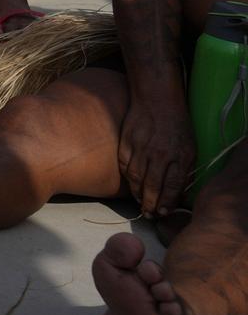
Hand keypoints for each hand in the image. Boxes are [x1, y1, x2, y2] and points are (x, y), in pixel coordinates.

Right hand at [118, 90, 196, 217]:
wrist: (157, 99)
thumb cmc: (177, 125)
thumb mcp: (189, 147)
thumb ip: (183, 169)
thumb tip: (177, 192)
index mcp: (178, 155)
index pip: (173, 186)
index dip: (167, 202)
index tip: (163, 212)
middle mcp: (159, 154)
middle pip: (153, 186)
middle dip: (150, 204)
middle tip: (148, 215)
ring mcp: (140, 148)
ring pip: (136, 178)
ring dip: (137, 193)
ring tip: (140, 202)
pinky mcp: (126, 142)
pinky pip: (125, 165)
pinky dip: (128, 177)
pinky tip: (132, 183)